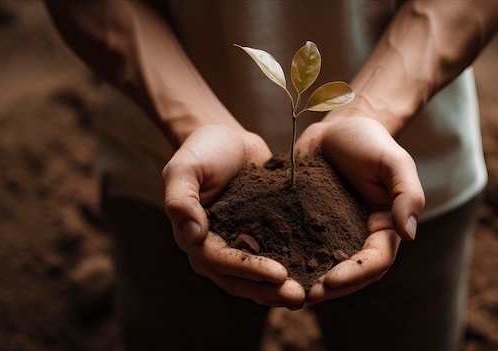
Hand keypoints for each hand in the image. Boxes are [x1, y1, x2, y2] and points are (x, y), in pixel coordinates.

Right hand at [163, 125, 305, 308]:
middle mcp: (215, 251)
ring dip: (280, 289)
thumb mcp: (184, 168)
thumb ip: (181, 200)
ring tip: (308, 294)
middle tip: (299, 297)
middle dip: (269, 291)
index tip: (278, 274)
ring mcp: (239, 247)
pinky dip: (292, 269)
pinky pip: (275, 258)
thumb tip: (192, 235)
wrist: (227, 140)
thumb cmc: (201, 151)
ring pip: (258, 279)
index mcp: (194, 239)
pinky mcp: (260, 239)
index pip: (221, 262)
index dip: (249, 270)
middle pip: (241, 280)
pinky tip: (316, 272)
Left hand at [295, 117, 424, 302]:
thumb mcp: (395, 163)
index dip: (355, 274)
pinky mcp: (307, 225)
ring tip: (286, 292)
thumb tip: (409, 234)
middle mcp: (358, 237)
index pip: (375, 261)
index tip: (331, 280)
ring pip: (323, 267)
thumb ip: (407, 195)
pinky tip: (270, 269)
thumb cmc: (371, 142)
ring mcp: (331, 234)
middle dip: (330, 288)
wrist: (338, 127)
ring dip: (308, 283)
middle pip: (350, 274)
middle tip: (306, 296)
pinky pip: (299, 248)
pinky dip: (288, 262)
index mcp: (383, 229)